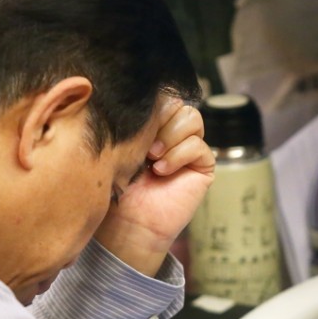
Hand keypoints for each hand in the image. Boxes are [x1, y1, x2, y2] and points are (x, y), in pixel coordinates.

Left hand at [94, 98, 214, 275]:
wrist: (126, 223)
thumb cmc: (115, 188)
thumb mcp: (119, 146)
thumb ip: (134, 121)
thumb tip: (138, 95)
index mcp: (151, 125)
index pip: (160, 96)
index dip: (150, 106)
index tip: (131, 126)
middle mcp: (172, 134)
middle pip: (178, 103)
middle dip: (160, 121)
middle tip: (143, 147)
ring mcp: (189, 149)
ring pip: (192, 118)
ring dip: (170, 136)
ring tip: (152, 158)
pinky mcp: (202, 166)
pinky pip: (200, 145)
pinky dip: (180, 155)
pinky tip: (162, 171)